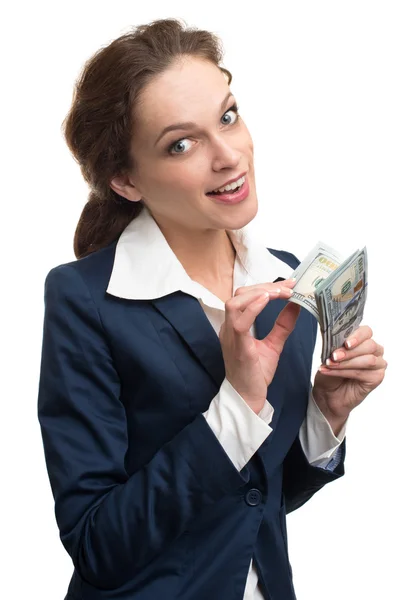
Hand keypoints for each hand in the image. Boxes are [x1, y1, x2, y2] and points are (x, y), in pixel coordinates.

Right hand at [219, 279, 299, 414]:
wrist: (248, 398)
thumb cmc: (255, 373)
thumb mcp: (273, 344)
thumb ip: (283, 325)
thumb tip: (295, 305)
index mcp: (235, 325)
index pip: (245, 296)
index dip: (265, 286)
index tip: (288, 285)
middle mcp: (229, 327)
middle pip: (239, 294)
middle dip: (264, 286)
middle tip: (288, 287)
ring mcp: (231, 336)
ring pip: (235, 303)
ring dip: (259, 293)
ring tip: (280, 292)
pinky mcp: (237, 347)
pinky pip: (239, 322)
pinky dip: (253, 307)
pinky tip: (267, 300)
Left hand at [312, 325, 386, 434]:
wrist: (327, 393)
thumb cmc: (330, 371)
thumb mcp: (329, 355)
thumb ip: (336, 346)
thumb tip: (335, 339)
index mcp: (363, 340)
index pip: (366, 331)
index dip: (357, 336)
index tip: (346, 343)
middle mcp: (374, 350)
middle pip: (369, 345)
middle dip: (350, 351)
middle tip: (334, 356)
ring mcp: (378, 364)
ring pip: (368, 360)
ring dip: (347, 362)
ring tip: (330, 365)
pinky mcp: (377, 378)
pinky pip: (363, 373)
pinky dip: (345, 372)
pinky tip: (332, 372)